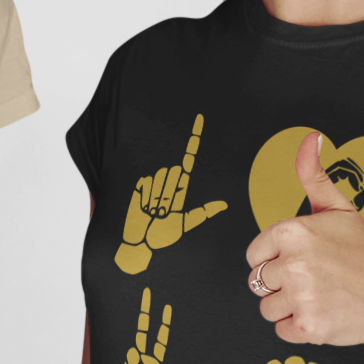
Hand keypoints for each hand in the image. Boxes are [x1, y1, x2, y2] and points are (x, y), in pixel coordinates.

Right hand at [115, 114, 227, 273]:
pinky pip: (145, 182)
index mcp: (179, 190)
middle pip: (174, 173)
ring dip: (157, 198)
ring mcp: (153, 184)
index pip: (188, 162)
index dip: (193, 142)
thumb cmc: (161, 237)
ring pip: (160, 177)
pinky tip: (143, 207)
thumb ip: (203, 213)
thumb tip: (224, 204)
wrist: (139, 243)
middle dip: (169, 193)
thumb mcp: (185, 225)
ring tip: (153, 212)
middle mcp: (167, 183)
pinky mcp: (139, 186)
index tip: (199, 119)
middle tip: (164, 212)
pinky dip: (145, 197)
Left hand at [244, 131, 363, 348]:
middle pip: (258, 282)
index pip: (254, 254)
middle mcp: (294, 263)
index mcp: (294, 231)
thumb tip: (309, 138)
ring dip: (288, 307)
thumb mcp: (338, 209)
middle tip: (316, 280)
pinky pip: (280, 330)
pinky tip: (322, 314)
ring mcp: (301, 296)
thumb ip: (313, 175)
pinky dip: (298, 328)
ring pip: (266, 308)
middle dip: (282, 284)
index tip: (301, 260)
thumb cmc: (363, 254)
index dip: (275, 259)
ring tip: (319, 296)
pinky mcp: (307, 326)